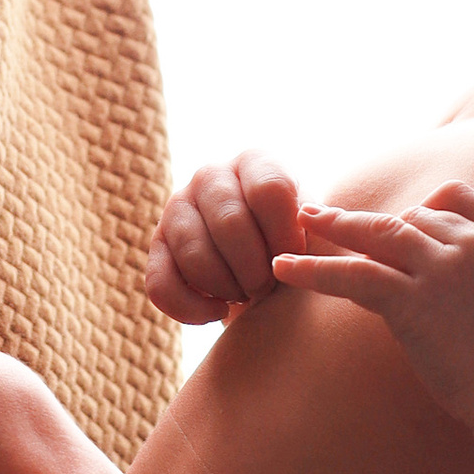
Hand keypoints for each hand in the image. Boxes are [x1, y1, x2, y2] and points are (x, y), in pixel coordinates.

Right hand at [146, 150, 302, 322]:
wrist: (268, 262)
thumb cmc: (298, 242)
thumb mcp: (315, 226)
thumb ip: (317, 227)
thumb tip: (304, 227)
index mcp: (256, 162)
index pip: (269, 189)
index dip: (284, 235)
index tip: (296, 261)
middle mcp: (211, 176)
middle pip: (229, 221)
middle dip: (255, 267)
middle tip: (270, 287)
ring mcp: (178, 207)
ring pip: (193, 251)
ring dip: (226, 286)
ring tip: (248, 297)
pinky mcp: (157, 246)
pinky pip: (160, 282)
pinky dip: (190, 308)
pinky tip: (219, 312)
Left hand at [268, 183, 473, 420]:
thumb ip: (472, 260)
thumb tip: (417, 256)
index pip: (453, 196)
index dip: (423, 208)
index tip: (399, 220)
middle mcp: (473, 244)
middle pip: (410, 216)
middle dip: (365, 216)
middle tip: (322, 210)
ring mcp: (444, 269)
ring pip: (379, 234)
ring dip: (337, 226)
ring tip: (304, 219)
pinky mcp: (414, 300)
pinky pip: (356, 274)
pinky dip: (315, 270)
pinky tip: (283, 268)